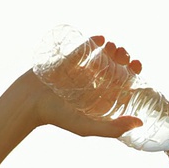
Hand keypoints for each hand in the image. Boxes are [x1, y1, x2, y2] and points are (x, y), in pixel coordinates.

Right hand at [25, 36, 142, 137]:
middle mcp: (92, 86)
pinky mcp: (67, 62)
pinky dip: (92, 42)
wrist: (28, 102)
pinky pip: (83, 49)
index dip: (133, 73)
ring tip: (112, 46)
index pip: (123, 85)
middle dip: (122, 59)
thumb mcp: (87, 127)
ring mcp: (80, 73)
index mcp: (100, 100)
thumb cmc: (57, 117)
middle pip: (115, 69)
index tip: (136, 65)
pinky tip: (100, 39)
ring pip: (101, 58)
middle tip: (123, 54)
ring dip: (110, 50)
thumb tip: (140, 123)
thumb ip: (112, 128)